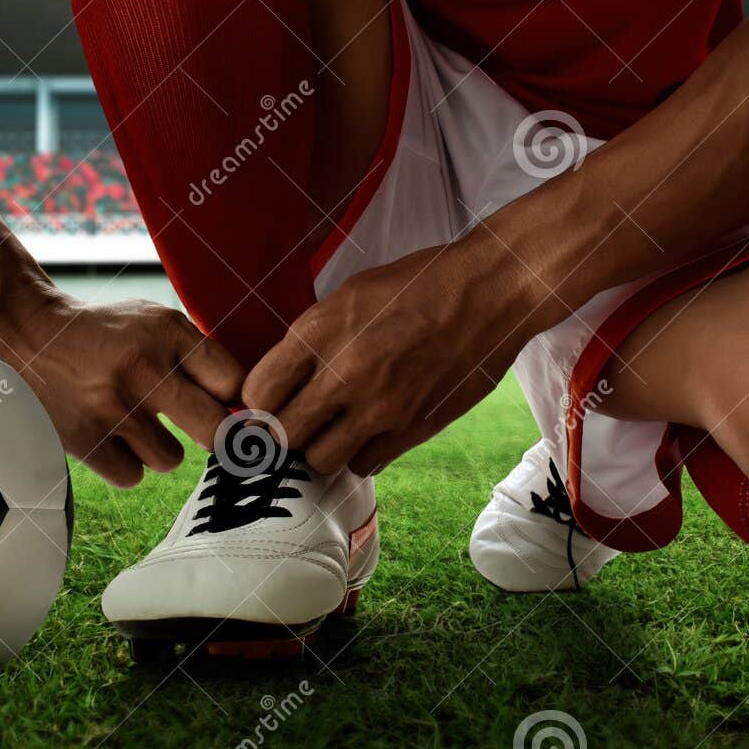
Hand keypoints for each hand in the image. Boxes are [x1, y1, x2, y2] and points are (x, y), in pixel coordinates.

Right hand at [0, 293, 243, 487]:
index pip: (233, 383)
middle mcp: (143, 369)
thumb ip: (201, 357)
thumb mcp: (156, 322)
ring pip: (170, 460)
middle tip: (200, 427)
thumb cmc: (109, 335)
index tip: (221, 401)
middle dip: (216, 435)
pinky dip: (126, 462)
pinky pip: (133, 475)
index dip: (233, 398)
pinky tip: (111, 435)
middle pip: (216, 432)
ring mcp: (112, 409)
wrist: (31, 336)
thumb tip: (248, 411)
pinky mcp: (85, 439)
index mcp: (166, 332)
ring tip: (136, 422)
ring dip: (160, 448)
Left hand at [243, 240, 535, 475]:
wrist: (489, 290)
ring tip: (335, 428)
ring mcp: (379, 407)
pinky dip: (361, 454)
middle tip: (298, 421)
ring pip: (320, 459)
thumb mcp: (350, 294)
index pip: (258, 393)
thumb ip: (313, 338)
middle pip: (283, 434)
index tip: (270, 401)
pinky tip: (370, 431)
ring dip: (322, 448)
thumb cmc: (420, 284)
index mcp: (319, 331)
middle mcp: (342, 373)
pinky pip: (365, 464)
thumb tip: (283, 379)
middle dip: (285, 431)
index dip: (259, 401)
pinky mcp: (412, 428)